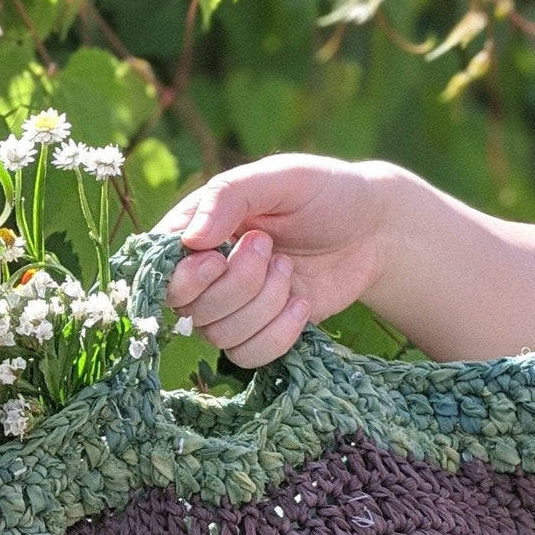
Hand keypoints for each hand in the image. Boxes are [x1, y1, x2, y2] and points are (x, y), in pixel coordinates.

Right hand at [154, 154, 396, 365]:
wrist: (375, 231)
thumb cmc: (324, 194)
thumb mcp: (280, 178)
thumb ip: (229, 197)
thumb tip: (189, 240)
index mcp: (194, 232)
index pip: (160, 271)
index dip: (185, 274)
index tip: (219, 255)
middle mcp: (203, 275)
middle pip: (189, 307)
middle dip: (238, 283)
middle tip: (270, 247)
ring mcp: (228, 309)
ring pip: (218, 334)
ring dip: (264, 303)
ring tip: (290, 268)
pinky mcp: (256, 334)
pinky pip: (246, 356)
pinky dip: (278, 334)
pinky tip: (301, 304)